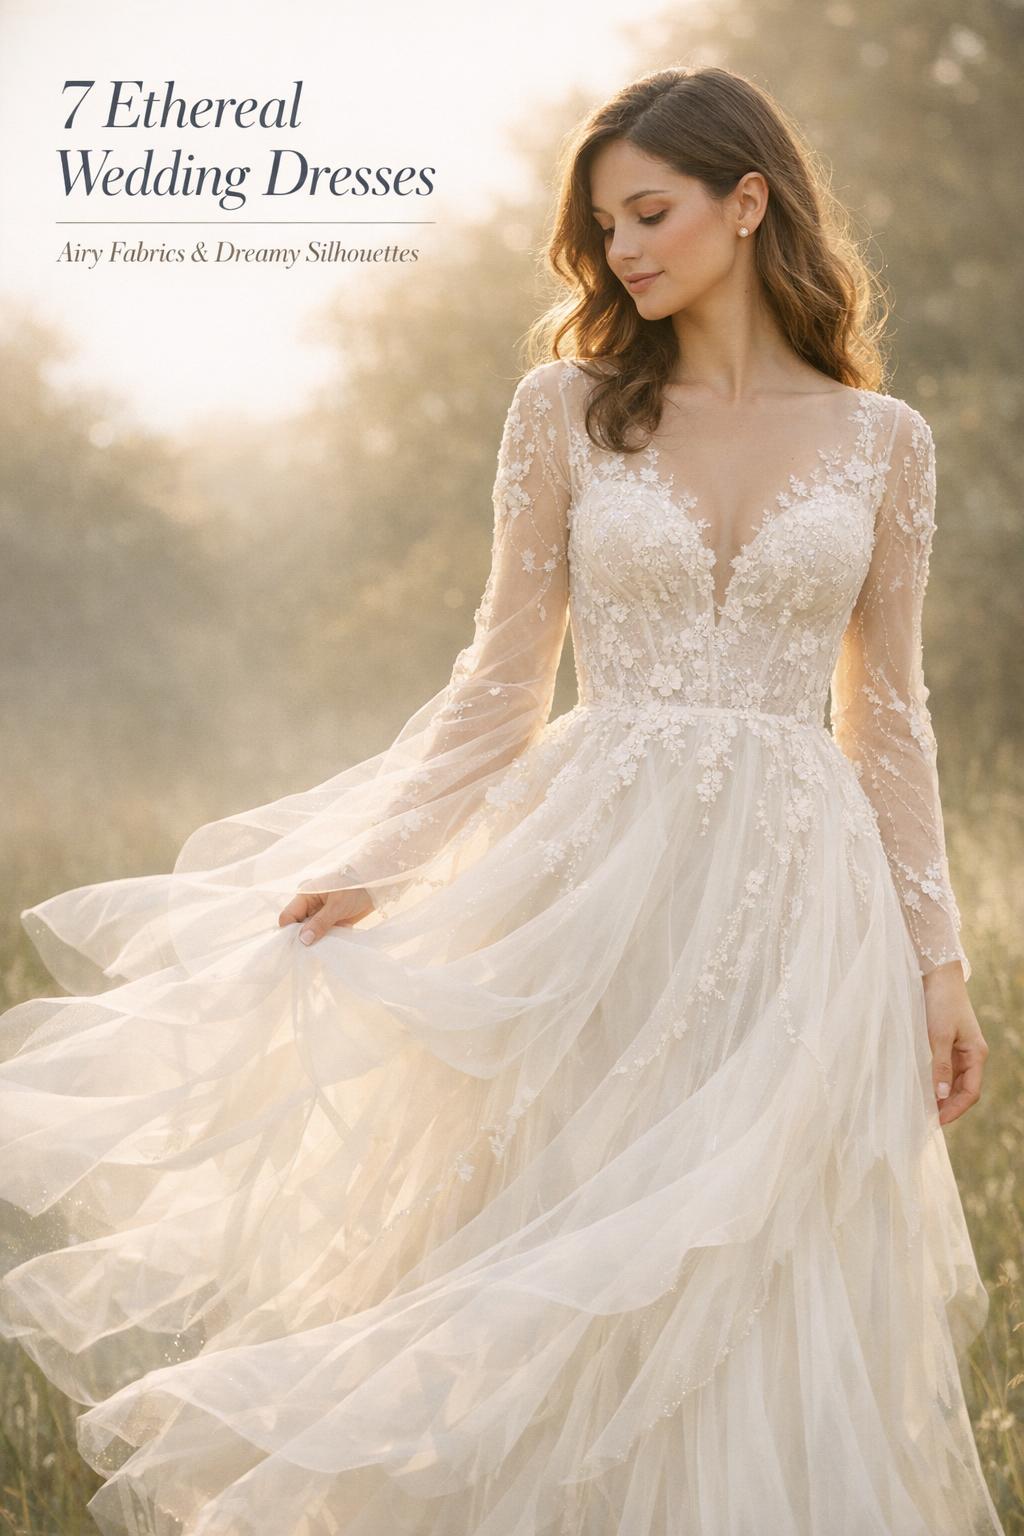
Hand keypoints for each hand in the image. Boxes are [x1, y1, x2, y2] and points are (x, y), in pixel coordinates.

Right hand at [278, 885, 374, 944]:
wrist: (377, 884)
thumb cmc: (355, 887)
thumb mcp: (337, 905)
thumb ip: (320, 923)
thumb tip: (303, 941)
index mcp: (305, 895)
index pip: (288, 916)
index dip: (289, 932)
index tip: (297, 947)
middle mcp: (310, 905)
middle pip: (297, 926)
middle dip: (302, 939)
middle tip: (309, 953)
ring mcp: (320, 914)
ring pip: (310, 932)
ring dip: (315, 941)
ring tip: (320, 952)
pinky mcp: (331, 921)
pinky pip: (322, 934)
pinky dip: (325, 941)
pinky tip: (329, 948)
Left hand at [923, 960, 988, 1126]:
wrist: (938, 976)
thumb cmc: (941, 1003)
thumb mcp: (938, 1035)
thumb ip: (940, 1065)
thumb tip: (941, 1095)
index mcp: (976, 1054)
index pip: (970, 1092)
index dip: (955, 1110)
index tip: (937, 1121)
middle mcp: (972, 1055)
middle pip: (964, 1090)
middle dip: (949, 1107)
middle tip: (928, 1120)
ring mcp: (961, 1050)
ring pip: (956, 1082)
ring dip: (943, 1097)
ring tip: (925, 1109)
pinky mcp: (950, 1044)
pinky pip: (947, 1071)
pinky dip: (938, 1083)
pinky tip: (925, 1089)